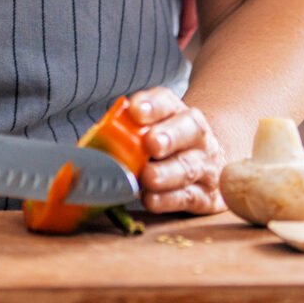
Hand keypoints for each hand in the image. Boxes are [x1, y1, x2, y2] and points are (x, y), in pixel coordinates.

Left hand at [120, 86, 226, 213]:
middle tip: (151, 143)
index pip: (168, 102)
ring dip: (166, 173)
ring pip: (189, 167)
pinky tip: (150, 199)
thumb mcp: (153, 133)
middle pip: (189, 130)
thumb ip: (128, 133)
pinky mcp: (208, 197)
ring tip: (148, 177)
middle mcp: (198, 137)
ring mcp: (206, 167)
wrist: (208, 169)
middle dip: (168, 136)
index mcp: (179, 114)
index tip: (135, 110)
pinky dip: (168, 200)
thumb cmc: (168, 150)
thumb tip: (95, 141)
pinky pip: (189, 198)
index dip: (153, 104)